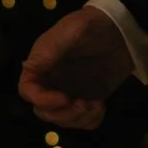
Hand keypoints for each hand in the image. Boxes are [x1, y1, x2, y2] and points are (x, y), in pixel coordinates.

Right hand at [18, 1, 132, 127]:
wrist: (120, 29)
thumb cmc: (91, 25)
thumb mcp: (69, 32)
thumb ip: (48, 51)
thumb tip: (26, 68)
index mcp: (41, 66)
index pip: (28, 91)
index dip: (42, 100)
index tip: (64, 98)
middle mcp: (51, 82)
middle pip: (43, 111)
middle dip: (62, 114)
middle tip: (82, 104)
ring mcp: (69, 92)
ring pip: (63, 120)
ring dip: (78, 119)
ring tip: (95, 105)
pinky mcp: (87, 99)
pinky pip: (82, 121)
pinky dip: (91, 120)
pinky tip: (100, 105)